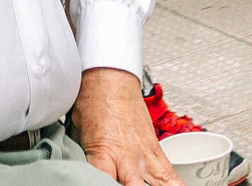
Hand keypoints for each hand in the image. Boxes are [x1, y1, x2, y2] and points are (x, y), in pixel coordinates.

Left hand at [73, 66, 179, 185]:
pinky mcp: (156, 151)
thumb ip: (83, 161)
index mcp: (103, 152)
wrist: (110, 77)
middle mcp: (127, 157)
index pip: (102, 183)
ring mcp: (145, 155)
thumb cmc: (92, 101)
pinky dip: (174, 185)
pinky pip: (171, 175)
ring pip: (163, 184)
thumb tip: (78, 176)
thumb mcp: (77, 134)